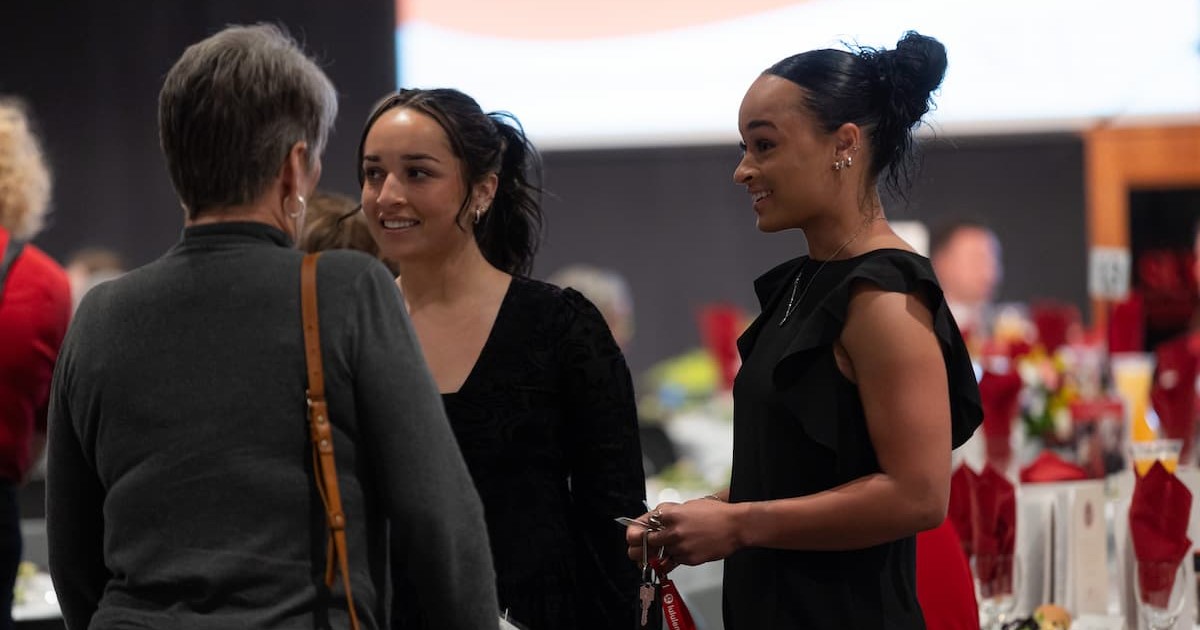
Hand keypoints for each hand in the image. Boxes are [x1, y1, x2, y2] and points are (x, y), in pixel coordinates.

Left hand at [627, 499, 742, 570]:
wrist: (736, 526)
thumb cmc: (715, 513)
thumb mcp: (689, 506)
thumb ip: (670, 514)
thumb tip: (656, 521)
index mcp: (670, 514)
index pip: (643, 523)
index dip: (635, 529)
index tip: (632, 534)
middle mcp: (672, 531)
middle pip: (645, 542)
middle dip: (638, 546)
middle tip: (634, 550)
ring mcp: (680, 546)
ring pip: (658, 555)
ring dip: (654, 556)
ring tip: (648, 558)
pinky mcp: (688, 559)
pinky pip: (673, 562)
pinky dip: (672, 561)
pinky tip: (673, 558)